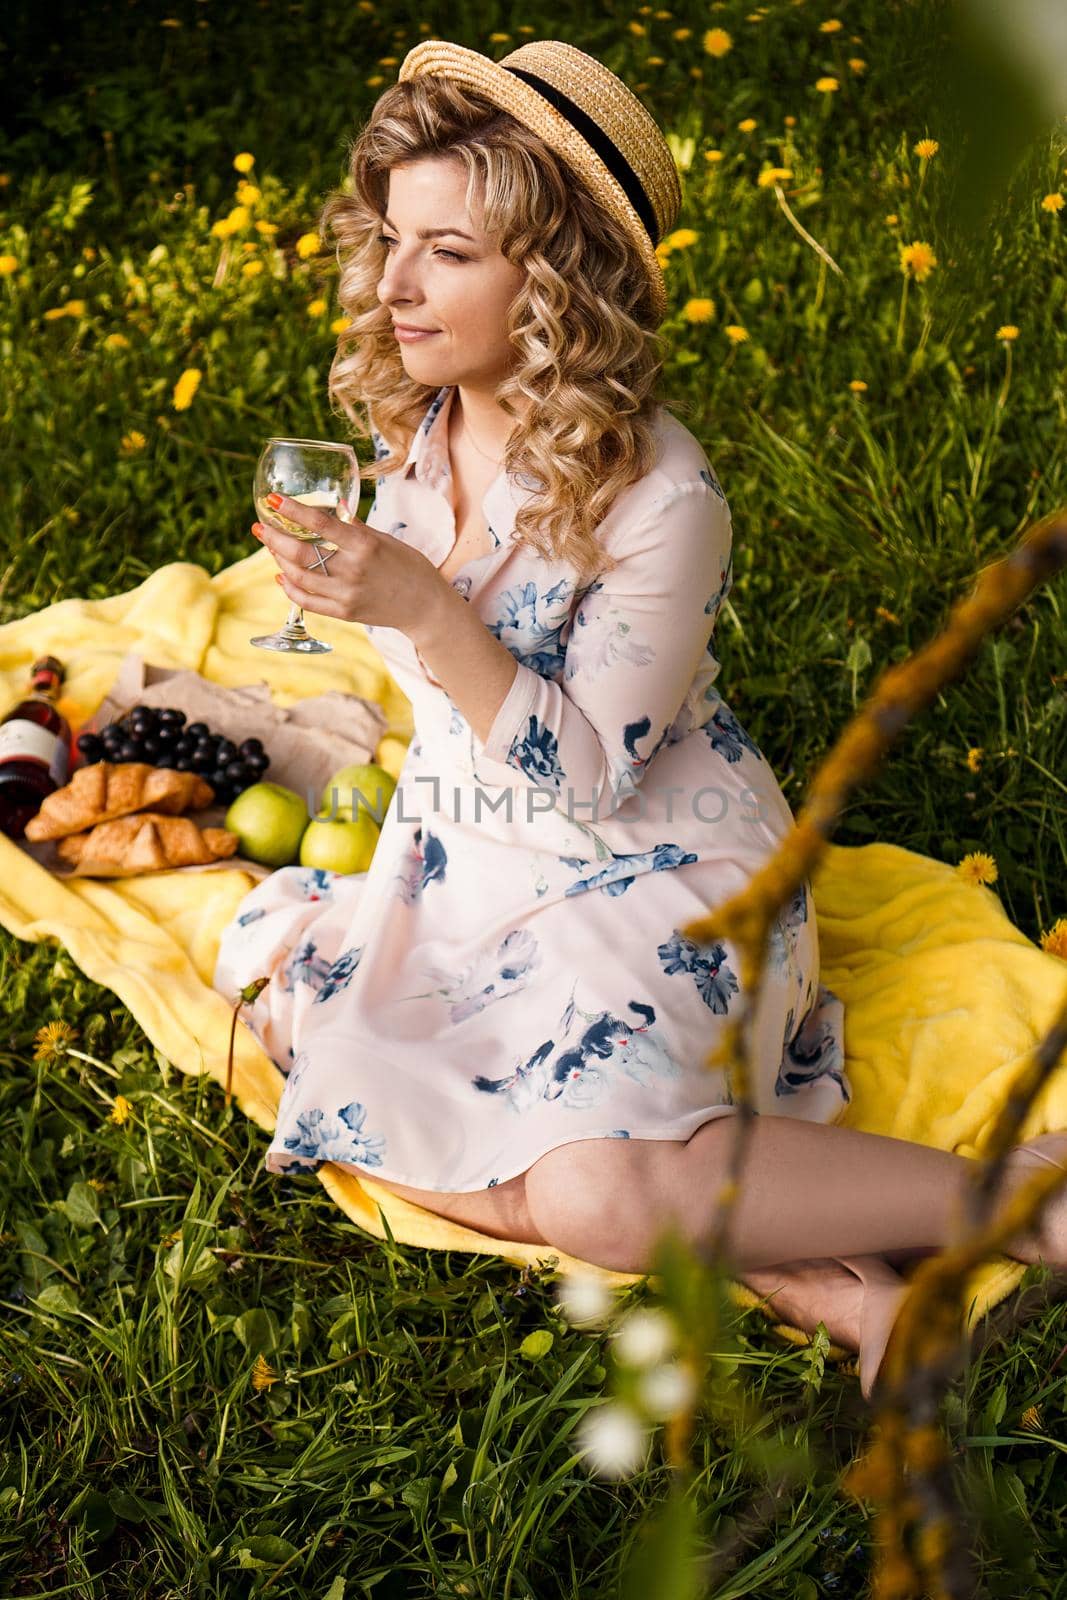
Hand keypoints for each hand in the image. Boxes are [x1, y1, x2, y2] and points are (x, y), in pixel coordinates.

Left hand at [252, 493, 449, 636]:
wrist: (425, 606)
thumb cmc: (409, 567)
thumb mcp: (386, 540)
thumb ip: (356, 527)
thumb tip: (334, 506)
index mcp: (364, 546)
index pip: (321, 523)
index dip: (293, 510)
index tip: (273, 500)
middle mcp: (353, 570)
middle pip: (301, 553)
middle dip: (274, 538)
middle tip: (260, 527)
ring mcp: (346, 595)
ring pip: (299, 577)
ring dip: (279, 560)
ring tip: (272, 547)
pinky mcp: (344, 613)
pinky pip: (307, 602)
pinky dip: (290, 588)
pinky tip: (282, 575)